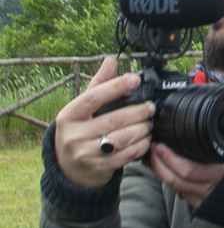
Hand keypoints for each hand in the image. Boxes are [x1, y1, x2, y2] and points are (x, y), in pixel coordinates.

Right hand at [52, 57, 153, 187]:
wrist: (69, 167)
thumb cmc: (79, 131)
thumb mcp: (82, 109)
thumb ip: (98, 85)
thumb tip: (111, 60)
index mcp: (69, 115)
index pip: (94, 97)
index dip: (115, 87)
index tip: (135, 79)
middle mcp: (74, 135)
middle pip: (114, 119)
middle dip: (138, 112)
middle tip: (150, 108)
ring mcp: (86, 153)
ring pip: (123, 138)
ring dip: (142, 129)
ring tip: (149, 123)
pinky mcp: (99, 167)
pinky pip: (127, 154)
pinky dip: (141, 145)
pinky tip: (146, 139)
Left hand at [147, 142, 223, 207]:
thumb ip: (219, 142)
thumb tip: (198, 126)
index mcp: (219, 173)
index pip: (188, 169)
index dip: (169, 158)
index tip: (160, 144)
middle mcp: (210, 188)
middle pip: (175, 179)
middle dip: (158, 162)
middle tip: (153, 148)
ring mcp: (203, 198)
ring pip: (174, 187)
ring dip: (160, 171)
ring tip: (154, 157)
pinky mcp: (199, 203)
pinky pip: (180, 191)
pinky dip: (169, 180)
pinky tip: (164, 169)